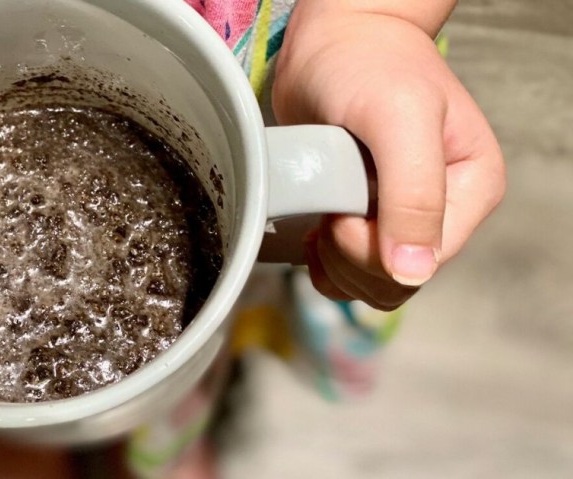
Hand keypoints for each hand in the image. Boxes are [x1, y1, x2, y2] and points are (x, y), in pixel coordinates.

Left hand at [272, 8, 504, 309]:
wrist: (329, 42)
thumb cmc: (368, 64)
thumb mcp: (398, 120)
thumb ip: (413, 194)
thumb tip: (413, 271)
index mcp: (472, 188)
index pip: (425, 261)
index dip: (373, 249)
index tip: (342, 212)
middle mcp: (443, 208)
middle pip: (398, 279)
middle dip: (352, 258)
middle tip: (330, 210)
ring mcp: (401, 215)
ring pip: (372, 282)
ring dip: (335, 263)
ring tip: (322, 213)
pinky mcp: (366, 216)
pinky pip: (348, 269)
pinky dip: (324, 260)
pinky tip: (314, 228)